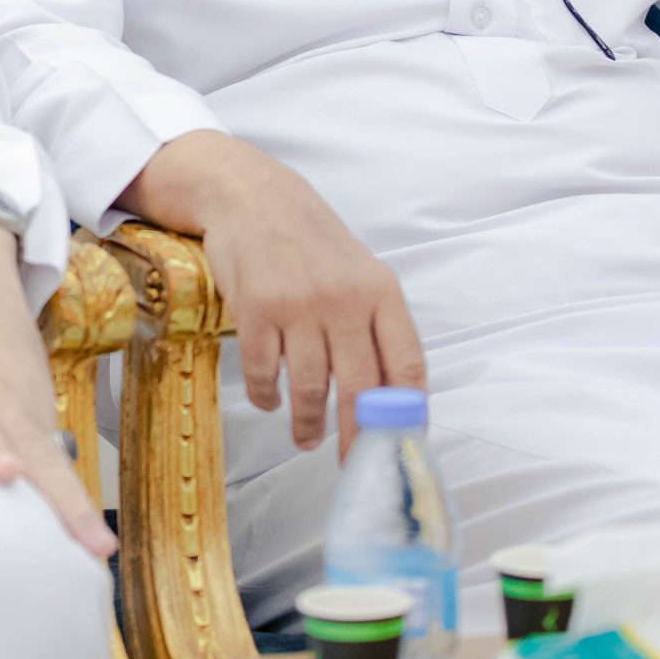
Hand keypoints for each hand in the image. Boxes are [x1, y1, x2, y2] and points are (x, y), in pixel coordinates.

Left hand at [0, 208, 115, 558]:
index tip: (2, 470)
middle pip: (33, 458)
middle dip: (61, 500)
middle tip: (89, 544)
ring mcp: (25, 407)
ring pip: (56, 459)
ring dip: (77, 501)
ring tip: (97, 549)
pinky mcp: (42, 409)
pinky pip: (58, 452)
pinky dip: (73, 485)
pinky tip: (86, 531)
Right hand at [121, 131, 422, 454]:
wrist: (252, 197)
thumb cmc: (310, 242)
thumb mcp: (357, 272)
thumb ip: (375, 326)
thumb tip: (390, 397)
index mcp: (381, 292)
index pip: (407, 365)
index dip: (407, 414)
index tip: (402, 444)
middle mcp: (344, 300)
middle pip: (360, 388)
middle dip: (357, 436)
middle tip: (353, 462)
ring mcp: (299, 305)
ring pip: (312, 387)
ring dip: (309, 423)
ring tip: (306, 438)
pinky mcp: (256, 309)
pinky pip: (265, 373)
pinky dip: (268, 396)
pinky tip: (271, 401)